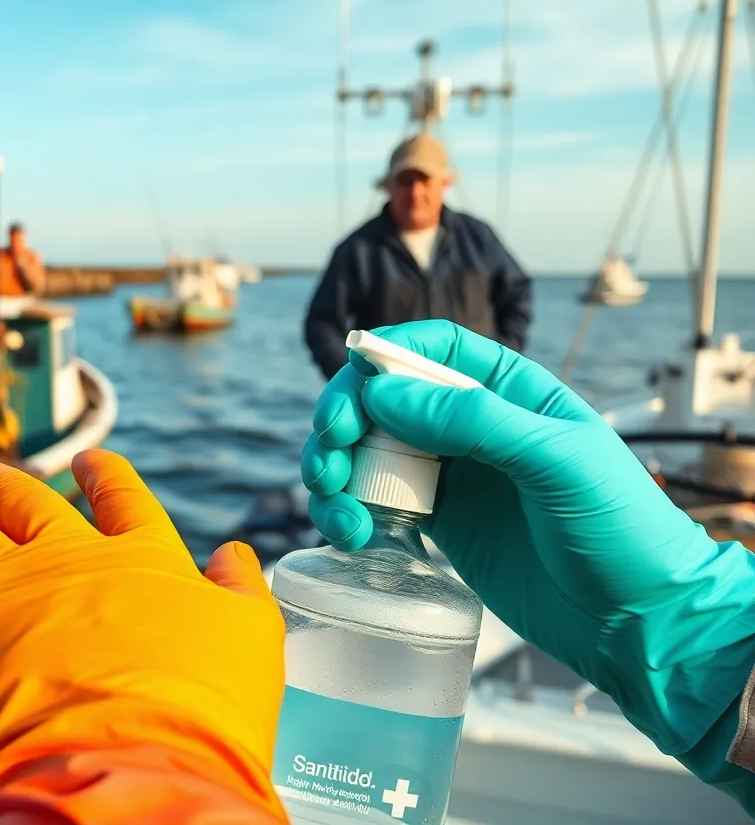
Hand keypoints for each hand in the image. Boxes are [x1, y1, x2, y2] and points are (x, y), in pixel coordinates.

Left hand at [0, 451, 285, 822]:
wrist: (137, 749)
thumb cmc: (203, 707)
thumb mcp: (249, 640)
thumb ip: (237, 592)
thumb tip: (235, 554)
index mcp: (141, 557)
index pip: (121, 501)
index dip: (105, 478)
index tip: (91, 462)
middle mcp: (68, 553)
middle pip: (15, 499)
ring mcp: (5, 578)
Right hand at [301, 320, 754, 767]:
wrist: (638, 623)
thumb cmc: (620, 532)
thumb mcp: (555, 461)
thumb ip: (471, 419)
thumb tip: (382, 392)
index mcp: (508, 390)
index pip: (431, 347)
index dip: (382, 355)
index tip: (351, 384)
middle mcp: (471, 426)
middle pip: (381, 398)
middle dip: (342, 418)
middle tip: (331, 452)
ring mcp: (451, 476)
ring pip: (366, 453)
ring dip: (333, 471)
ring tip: (336, 508)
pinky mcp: (438, 526)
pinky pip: (373, 504)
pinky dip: (347, 513)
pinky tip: (353, 536)